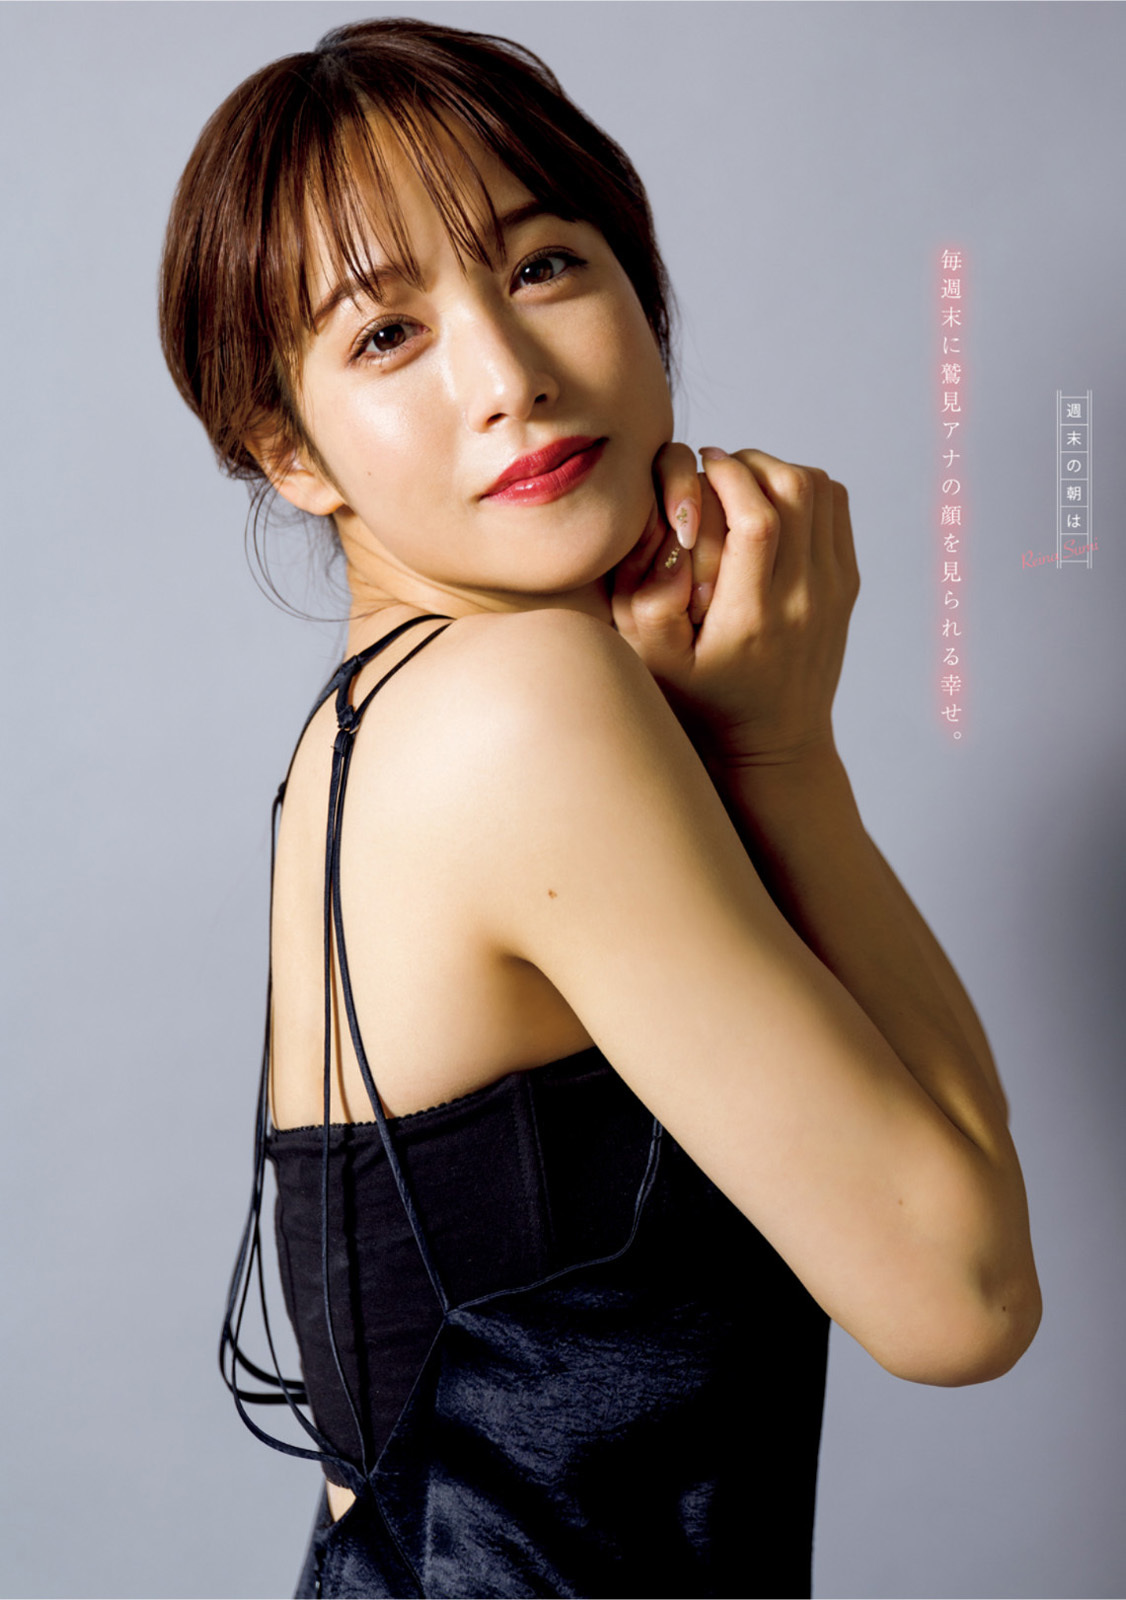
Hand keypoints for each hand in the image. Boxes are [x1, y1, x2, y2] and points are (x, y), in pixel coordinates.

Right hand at [611, 444, 859, 768]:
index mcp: (754, 616)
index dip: (727, 475)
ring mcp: (834, 589)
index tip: (700, 465)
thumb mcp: (656, 666)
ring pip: (820, 490)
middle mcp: (804, 599)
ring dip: (778, 470)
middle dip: (751, 462)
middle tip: (717, 469)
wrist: (773, 744)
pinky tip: (770, 504)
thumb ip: (647, 604)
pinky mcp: (848, 584)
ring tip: (741, 483)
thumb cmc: (703, 703)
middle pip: (795, 490)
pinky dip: (805, 487)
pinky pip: (836, 507)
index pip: (757, 519)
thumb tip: (670, 538)